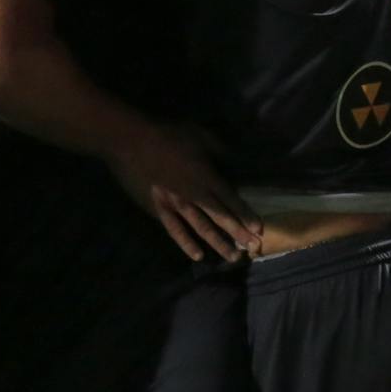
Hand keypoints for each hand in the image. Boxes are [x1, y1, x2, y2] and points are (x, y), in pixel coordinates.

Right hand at [107, 127, 260, 262]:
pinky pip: (175, 230)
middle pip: (221, 217)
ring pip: (201, 228)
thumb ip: (218, 149)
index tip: (258, 229)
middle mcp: (195, 195)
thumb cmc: (166, 135)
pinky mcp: (158, 210)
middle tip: (253, 247)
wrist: (131, 142)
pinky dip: (186, 243)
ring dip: (218, 243)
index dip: (245, 215)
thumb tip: (233, 160)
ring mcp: (176, 205)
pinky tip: (198, 255)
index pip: (231, 200)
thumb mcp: (199, 134)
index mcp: (206, 176)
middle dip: (238, 233)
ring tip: (233, 257)